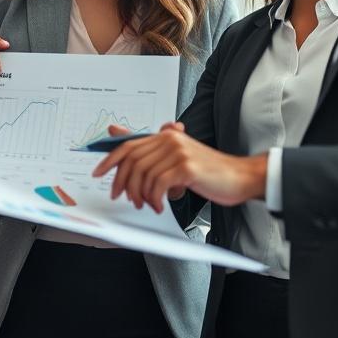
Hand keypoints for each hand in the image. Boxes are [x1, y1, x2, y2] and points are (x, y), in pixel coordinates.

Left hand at [92, 130, 266, 211]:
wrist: (240, 177)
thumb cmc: (208, 171)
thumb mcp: (177, 158)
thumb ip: (151, 150)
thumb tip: (116, 132)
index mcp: (165, 135)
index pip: (128, 145)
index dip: (109, 160)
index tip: (97, 173)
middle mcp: (169, 139)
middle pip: (132, 161)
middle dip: (123, 183)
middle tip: (124, 198)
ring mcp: (178, 152)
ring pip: (144, 175)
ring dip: (141, 195)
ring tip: (147, 204)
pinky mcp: (186, 167)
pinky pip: (158, 184)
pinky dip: (155, 198)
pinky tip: (160, 205)